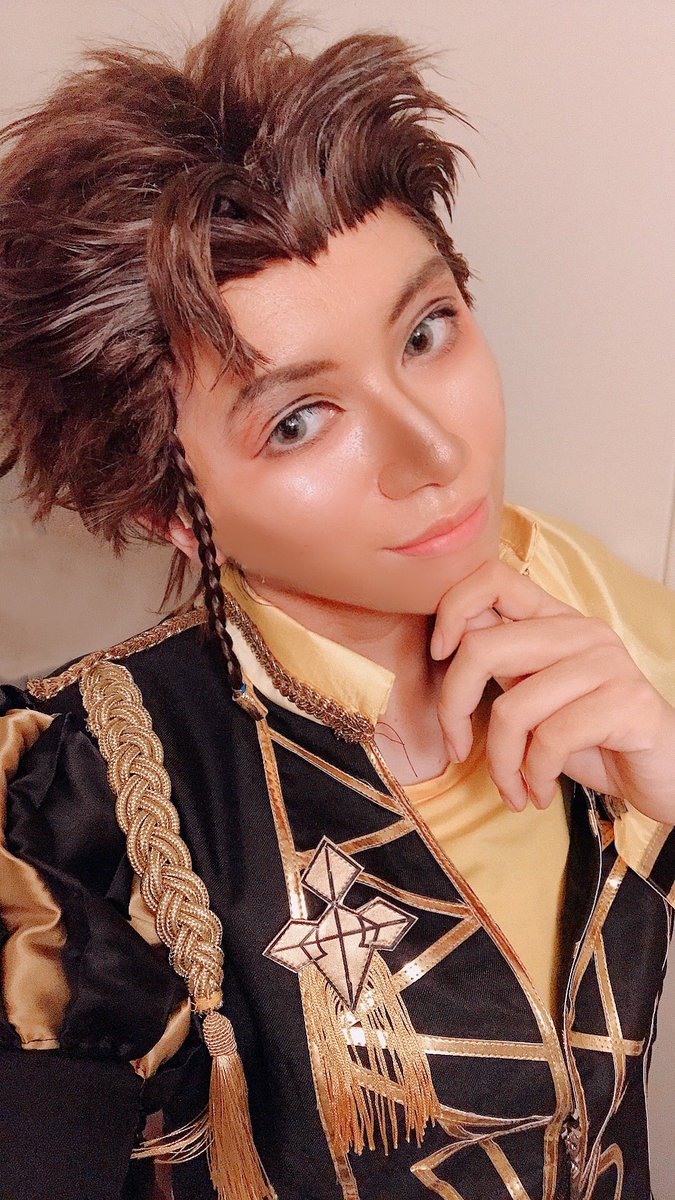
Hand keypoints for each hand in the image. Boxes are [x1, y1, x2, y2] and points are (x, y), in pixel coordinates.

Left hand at [429, 559, 674, 820]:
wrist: (665, 776)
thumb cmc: (593, 739)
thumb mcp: (536, 696)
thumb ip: (501, 666)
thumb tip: (444, 647)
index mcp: (555, 619)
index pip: (493, 578)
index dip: (452, 611)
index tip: (440, 656)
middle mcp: (581, 631)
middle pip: (482, 648)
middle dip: (452, 708)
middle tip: (458, 749)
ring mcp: (608, 663)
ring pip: (512, 708)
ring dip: (501, 764)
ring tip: (514, 788)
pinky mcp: (628, 702)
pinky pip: (550, 740)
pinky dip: (534, 776)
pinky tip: (540, 791)